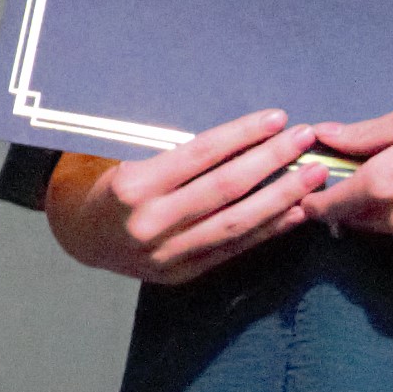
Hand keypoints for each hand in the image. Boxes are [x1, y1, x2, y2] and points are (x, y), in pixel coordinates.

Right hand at [46, 109, 324, 286]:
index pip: (199, 154)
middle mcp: (150, 222)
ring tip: (312, 176)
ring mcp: (167, 253)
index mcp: (133, 185)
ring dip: (281, 198)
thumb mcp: (127, 156)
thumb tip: (240, 135)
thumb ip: (176, 152)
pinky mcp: (182, 273)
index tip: (276, 118)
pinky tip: (296, 212)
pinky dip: (269, 230)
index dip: (242, 135)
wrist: (80, 236)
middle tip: (305, 140)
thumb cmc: (108, 184)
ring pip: (236, 222)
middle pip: (224, 188)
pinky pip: (233, 249)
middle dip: (271, 161)